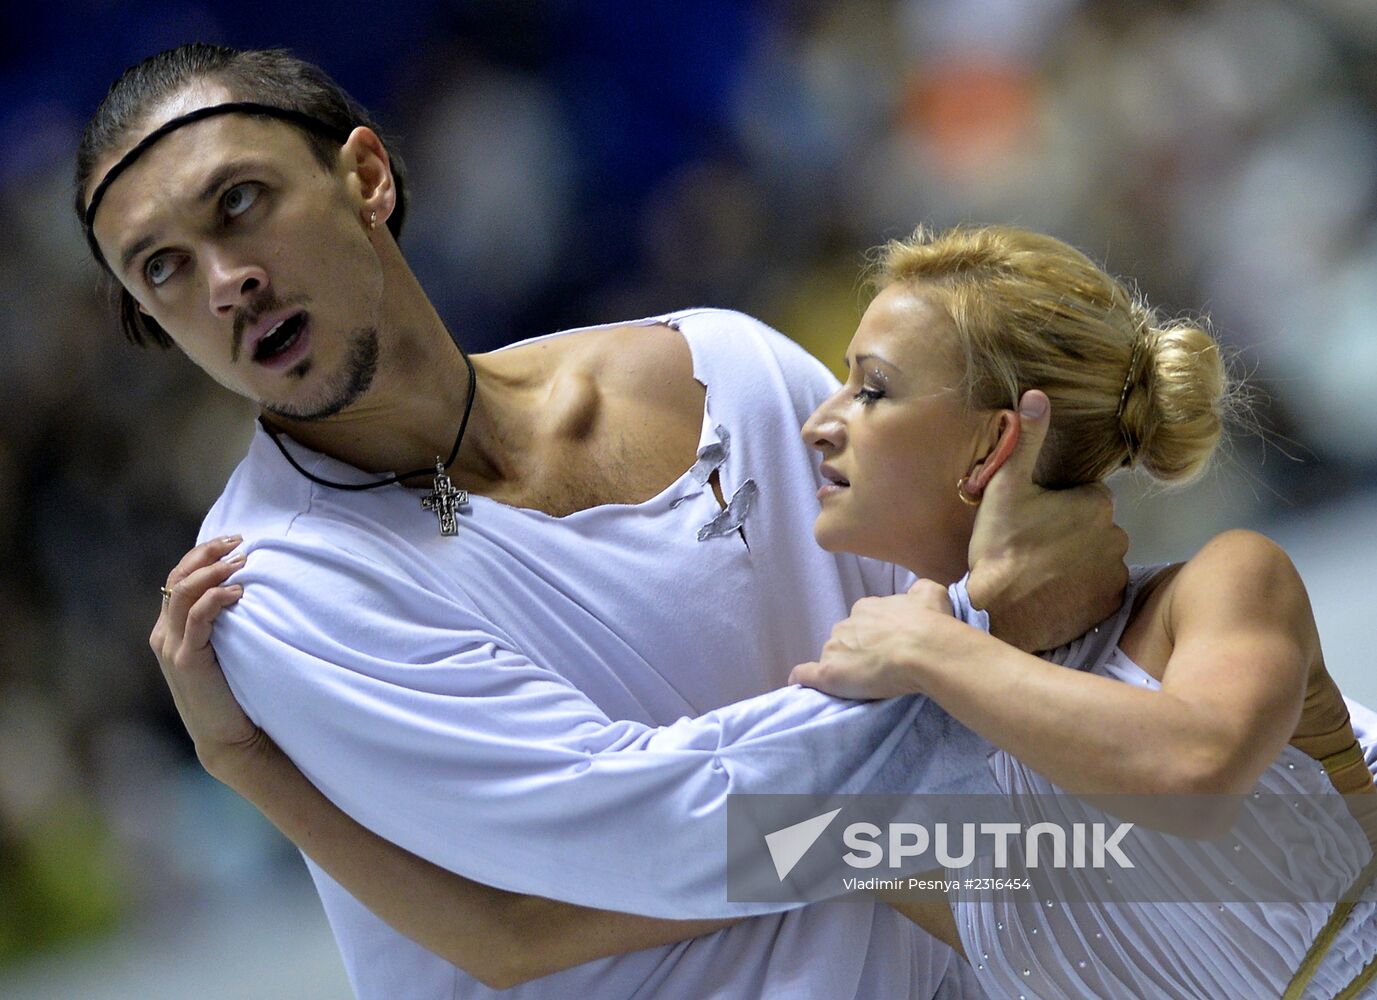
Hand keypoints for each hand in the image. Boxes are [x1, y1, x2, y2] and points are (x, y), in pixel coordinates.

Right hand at [150, 535, 268, 782]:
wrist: (228, 737)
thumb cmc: (234, 691)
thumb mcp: (224, 650)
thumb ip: (222, 624)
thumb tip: (247, 588)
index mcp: (169, 630)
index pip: (177, 578)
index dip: (202, 555)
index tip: (233, 540)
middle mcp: (164, 635)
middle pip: (176, 578)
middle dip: (206, 554)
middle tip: (238, 540)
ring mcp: (172, 647)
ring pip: (183, 593)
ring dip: (213, 571)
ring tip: (242, 561)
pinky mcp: (187, 660)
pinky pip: (197, 618)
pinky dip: (216, 598)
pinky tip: (239, 592)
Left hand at [789, 580, 957, 699]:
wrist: (924, 649)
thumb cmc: (930, 623)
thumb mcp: (931, 594)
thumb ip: (919, 592)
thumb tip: (915, 595)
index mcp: (866, 607)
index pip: (863, 620)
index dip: (874, 634)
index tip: (888, 645)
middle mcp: (846, 624)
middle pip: (846, 638)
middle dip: (858, 649)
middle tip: (881, 664)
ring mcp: (834, 648)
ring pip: (833, 656)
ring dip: (844, 666)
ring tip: (865, 681)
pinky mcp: (828, 672)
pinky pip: (805, 674)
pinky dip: (802, 678)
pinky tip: (800, 684)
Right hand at [967, 391, 1127, 650]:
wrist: (998, 611)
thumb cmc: (1000, 545)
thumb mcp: (1006, 487)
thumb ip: (1026, 440)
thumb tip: (1037, 394)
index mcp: (1096, 504)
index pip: (1085, 498)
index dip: (1058, 508)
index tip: (1034, 521)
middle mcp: (1116, 537)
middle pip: (1094, 529)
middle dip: (1071, 535)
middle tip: (1034, 548)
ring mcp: (1114, 574)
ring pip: (1098, 560)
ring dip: (1078, 564)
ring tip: (1042, 574)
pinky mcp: (1108, 606)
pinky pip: (1099, 591)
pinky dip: (1082, 592)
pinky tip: (1054, 594)